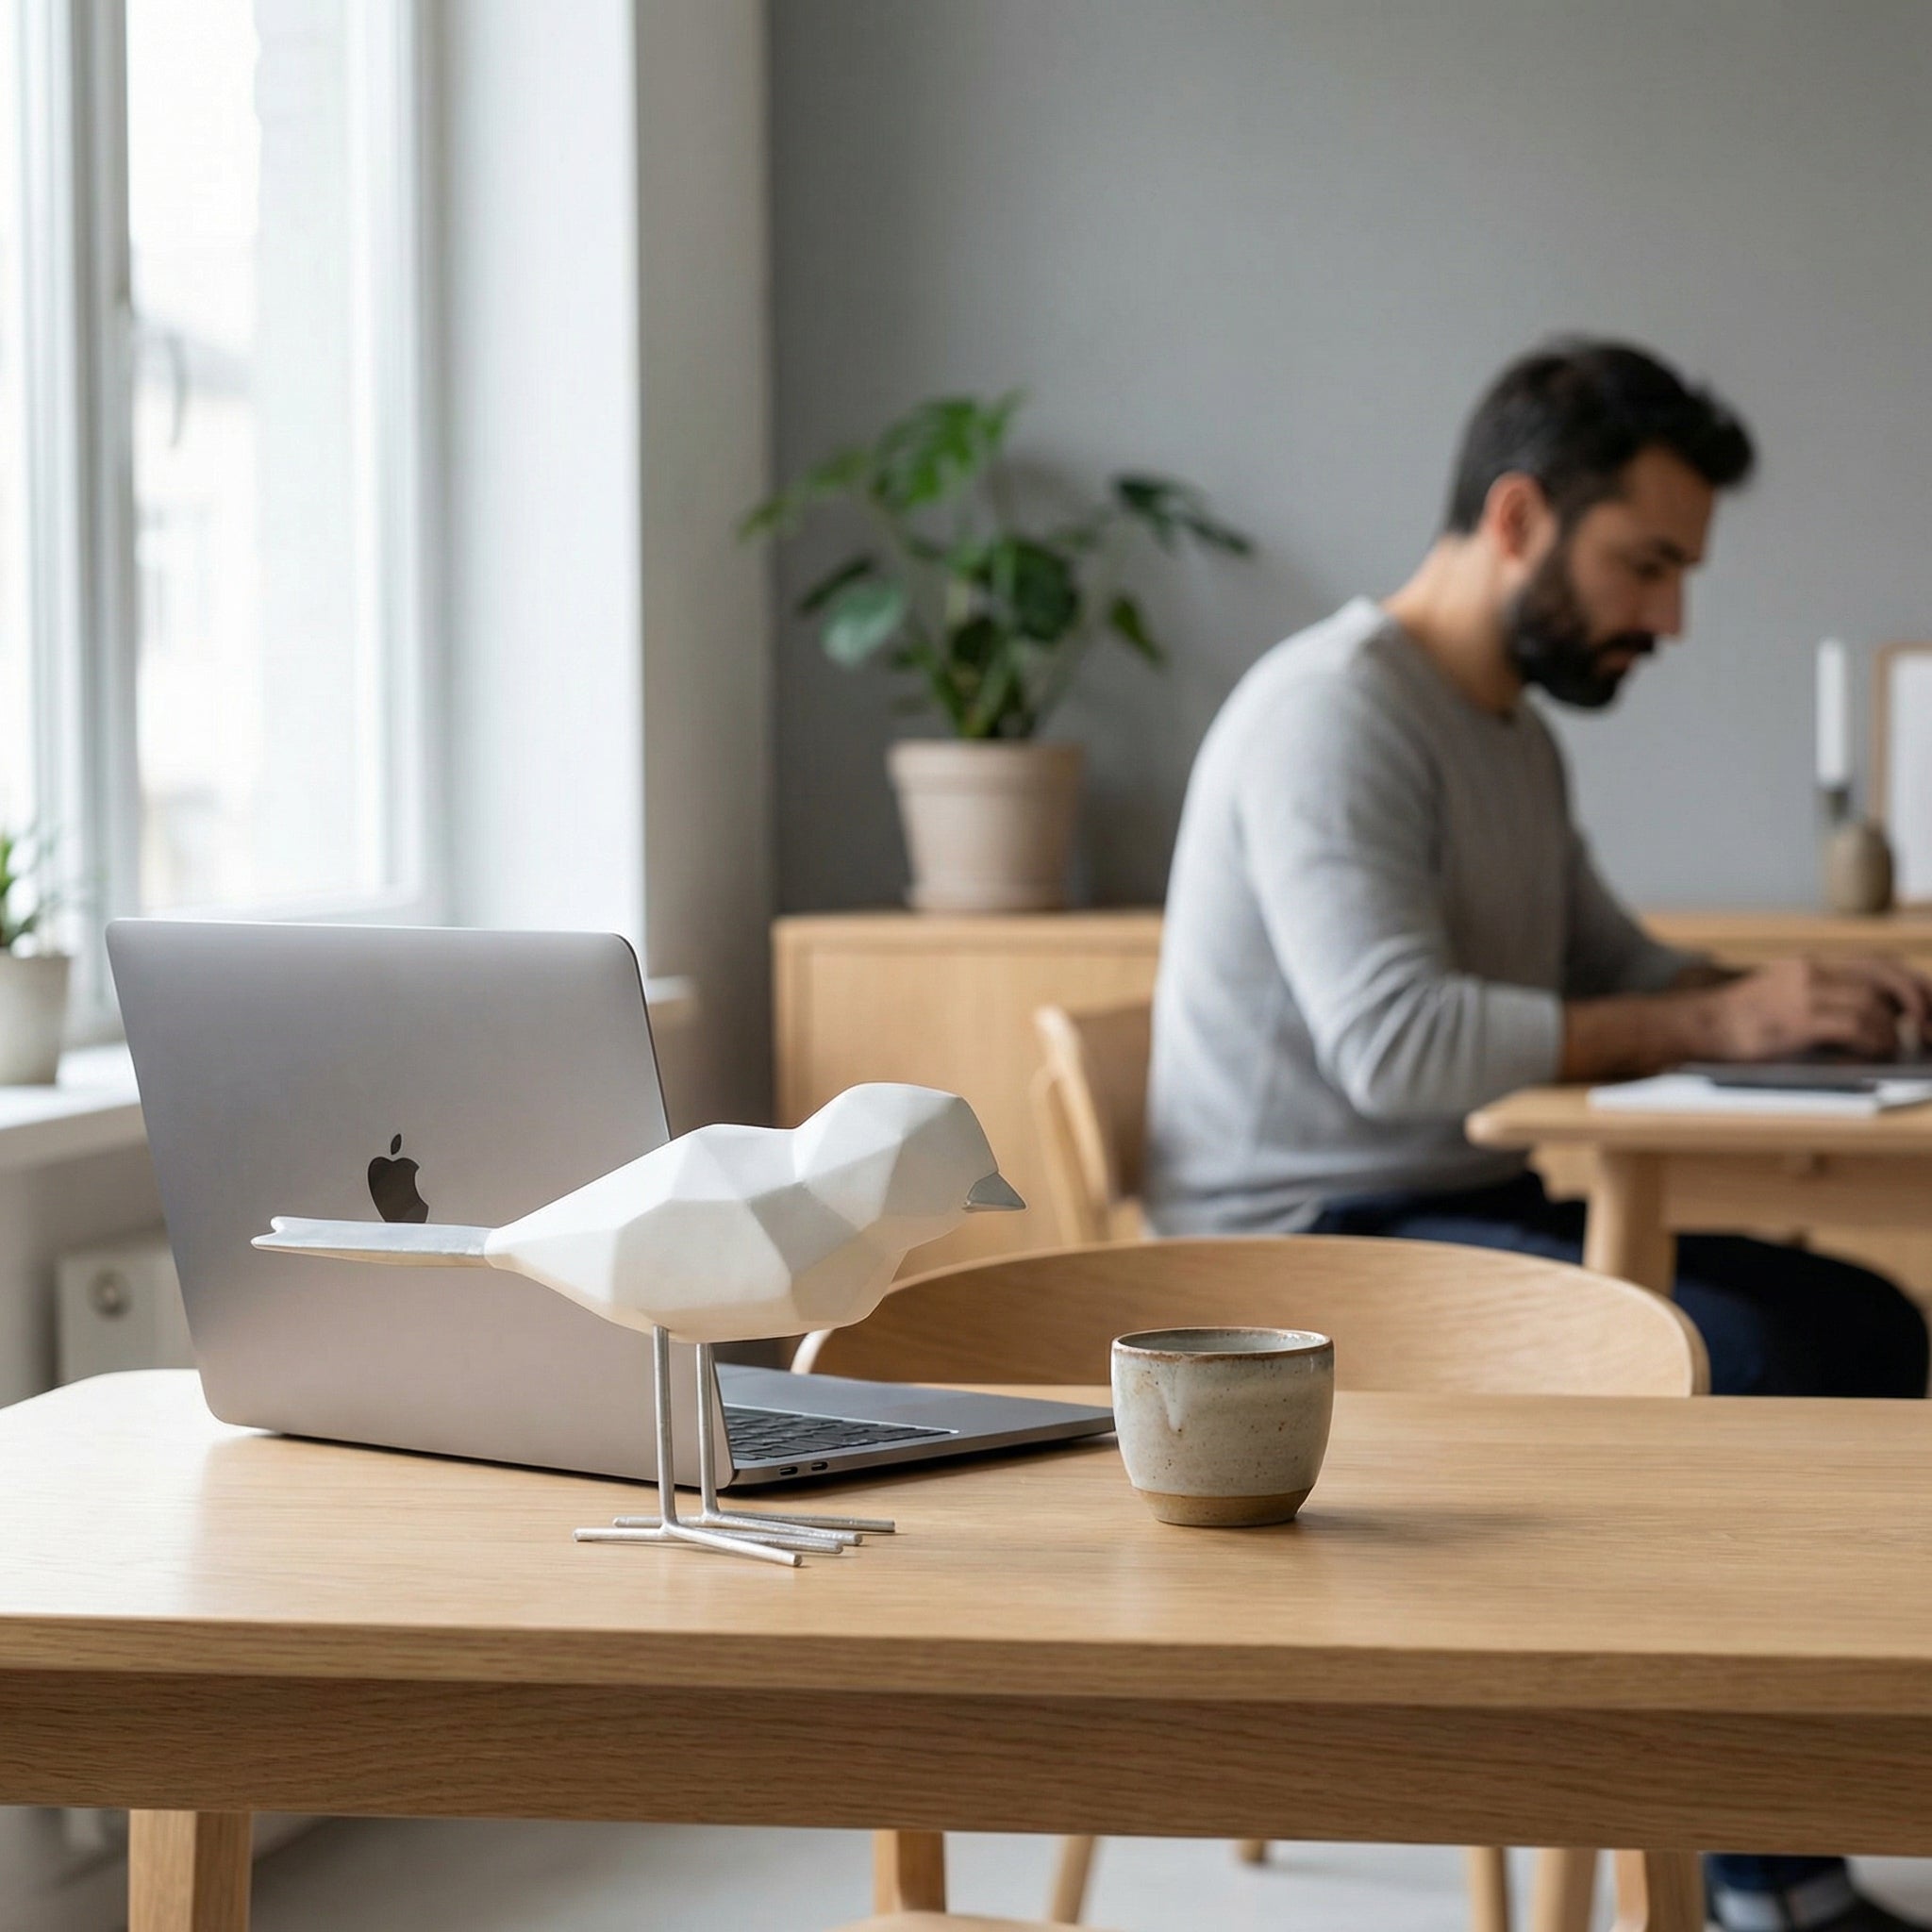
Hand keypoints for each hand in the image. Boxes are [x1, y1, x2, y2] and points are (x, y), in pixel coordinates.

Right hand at [1706, 956, 1931, 1061]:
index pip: (1877, 963)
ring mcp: (1804, 994)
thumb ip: (1823, 996)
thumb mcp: (1783, 994)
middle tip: (1927, 1028)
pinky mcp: (1798, 1020)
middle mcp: (1811, 971)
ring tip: (1890, 1049)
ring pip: (1874, 1004)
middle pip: (1885, 975)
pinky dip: (1873, 1041)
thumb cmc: (1739, 1020)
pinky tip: (1872, 1052)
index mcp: (1811, 965)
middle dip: (1917, 1000)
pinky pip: (1855, 1026)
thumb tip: (1877, 1014)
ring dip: (1892, 1031)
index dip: (1910, 983)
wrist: (1697, 1025)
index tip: (1926, 1007)